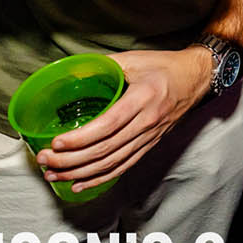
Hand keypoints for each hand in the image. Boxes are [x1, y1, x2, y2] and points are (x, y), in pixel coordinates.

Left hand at [36, 47, 210, 191]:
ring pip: (112, 163)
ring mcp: (149, 137)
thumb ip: (104, 65)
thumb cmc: (166, 66)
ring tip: (54, 175)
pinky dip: (100, 179)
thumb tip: (73, 70)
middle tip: (45, 161)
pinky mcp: (150, 144)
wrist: (197, 77)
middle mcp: (147, 122)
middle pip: (106, 149)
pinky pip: (123, 166)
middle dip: (71, 160)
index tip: (56, 143)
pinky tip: (80, 183)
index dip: (81, 138)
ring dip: (80, 173)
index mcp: (143, 98)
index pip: (108, 125)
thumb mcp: (135, 58)